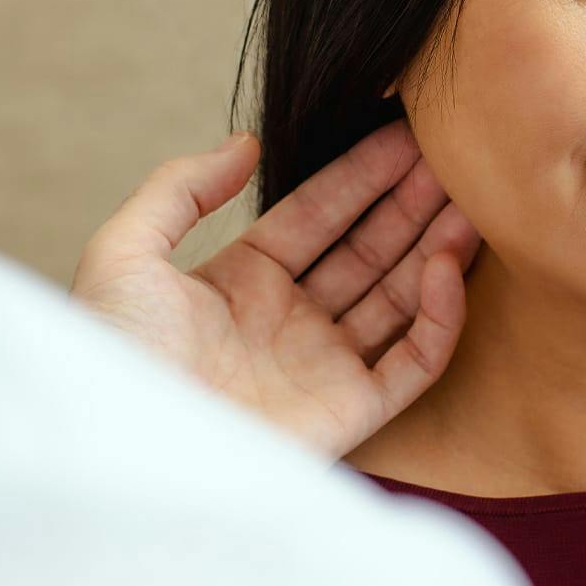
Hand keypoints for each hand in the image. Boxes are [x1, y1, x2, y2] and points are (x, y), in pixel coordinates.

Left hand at [72, 122, 479, 457]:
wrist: (125, 455)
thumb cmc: (112, 357)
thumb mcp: (124, 254)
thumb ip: (179, 189)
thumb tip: (245, 145)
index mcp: (238, 284)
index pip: (316, 216)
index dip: (359, 174)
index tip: (402, 131)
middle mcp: (288, 323)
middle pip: (366, 250)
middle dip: (408, 202)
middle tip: (453, 155)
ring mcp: (322, 369)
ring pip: (400, 297)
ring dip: (436, 247)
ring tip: (472, 199)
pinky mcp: (350, 414)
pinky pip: (413, 360)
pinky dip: (439, 315)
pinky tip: (446, 262)